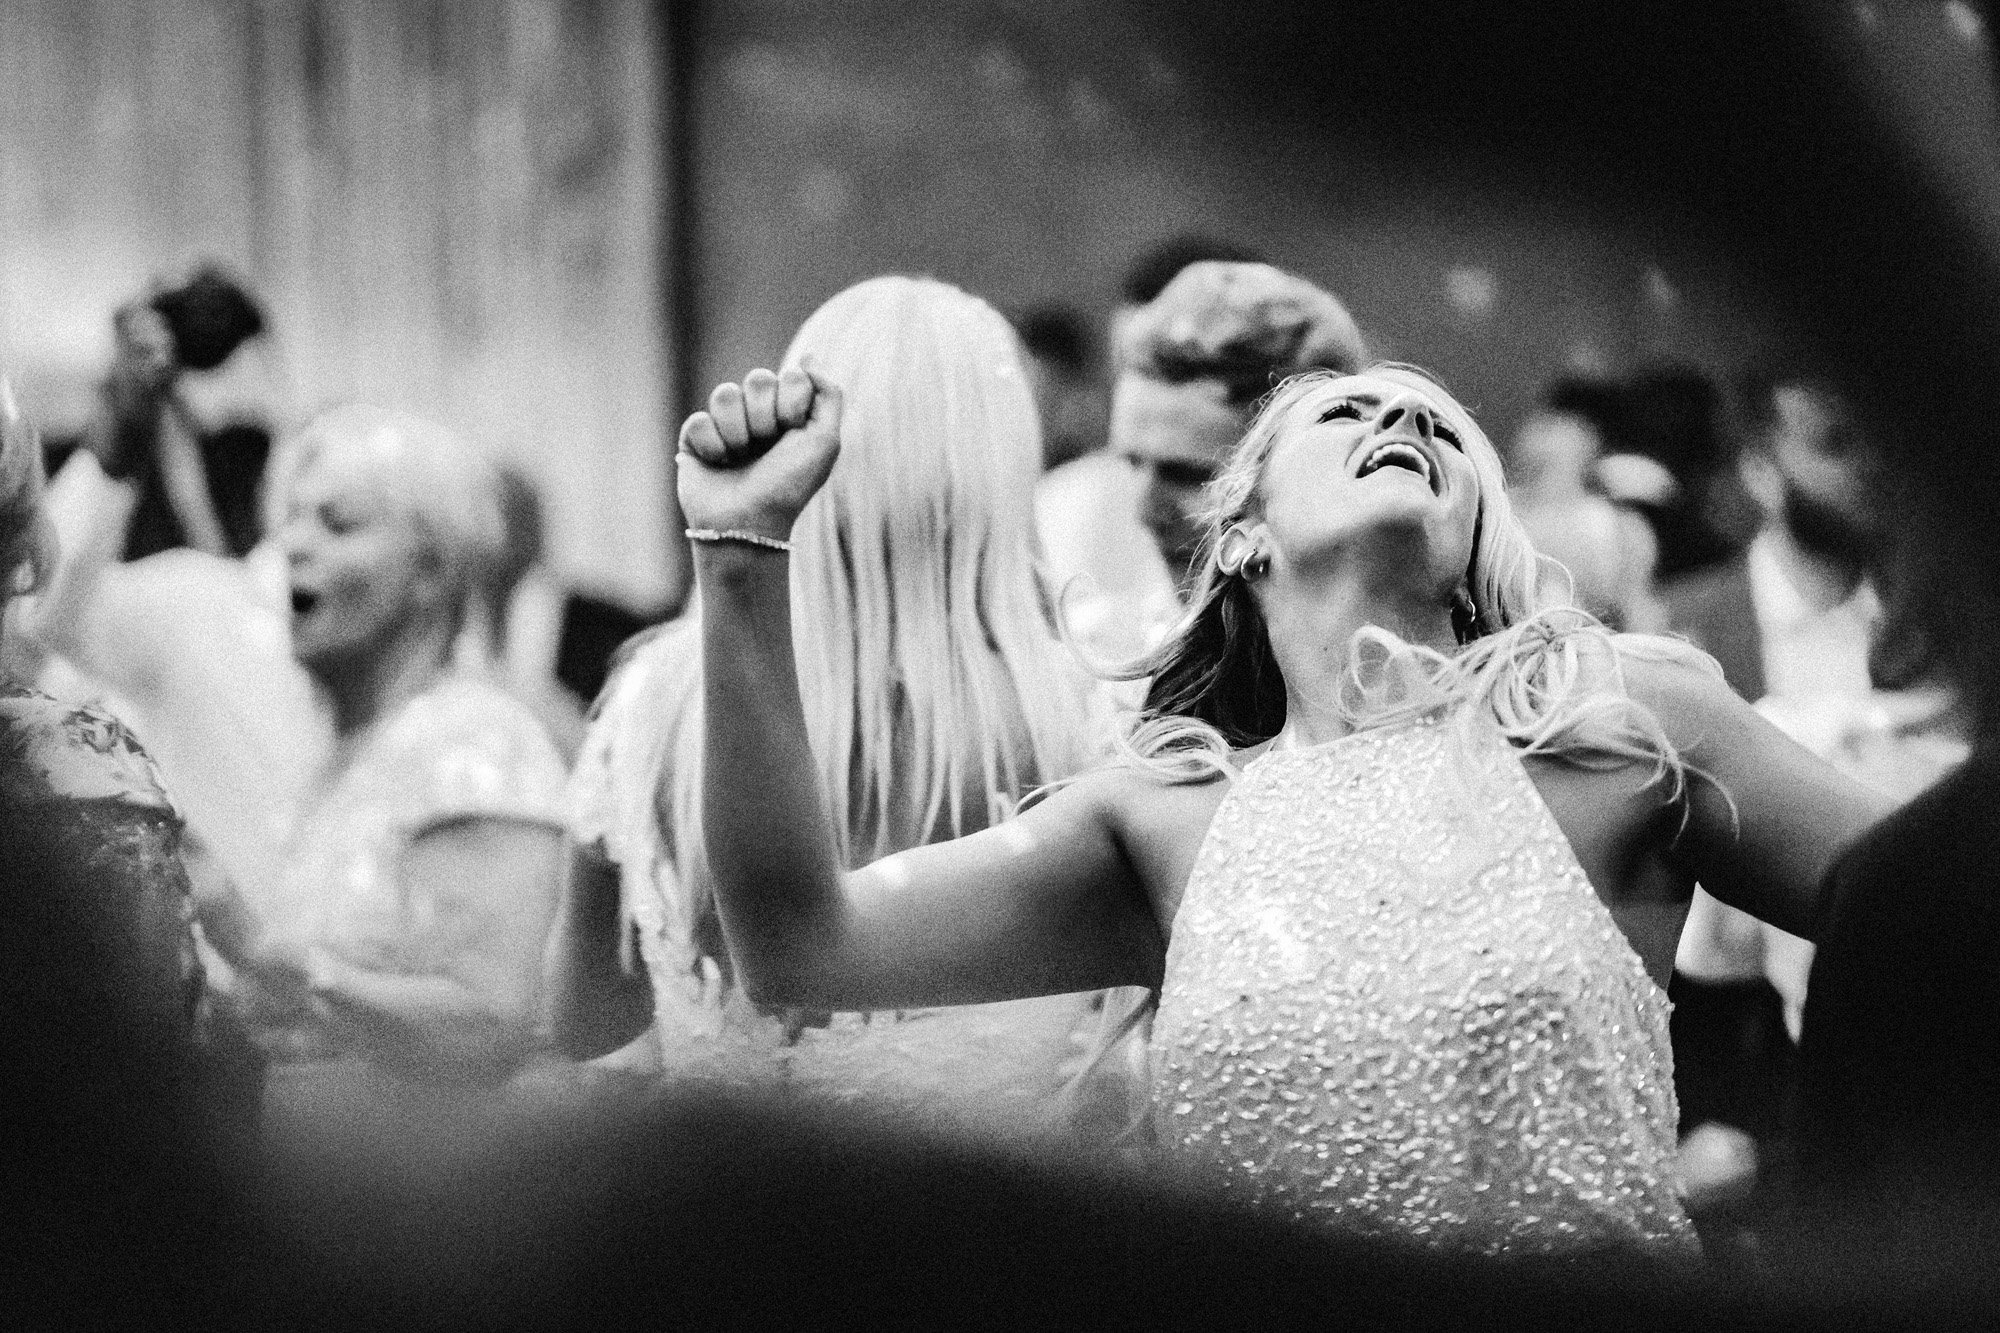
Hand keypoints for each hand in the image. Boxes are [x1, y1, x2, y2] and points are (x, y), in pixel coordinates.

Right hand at [676, 364, 842, 541]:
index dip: (791, 404)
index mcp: (789, 413)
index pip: (790, 376)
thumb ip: (828, 394)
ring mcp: (725, 425)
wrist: (748, 524)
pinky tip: (717, 465)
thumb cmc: (789, 486)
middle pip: (757, 379)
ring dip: (737, 432)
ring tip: (740, 459)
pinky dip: (712, 447)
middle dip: (764, 416)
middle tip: (765, 446)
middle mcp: (758, 415)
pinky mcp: (695, 439)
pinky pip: (699, 420)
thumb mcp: (825, 442)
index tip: (792, 433)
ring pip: (724, 394)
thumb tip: (809, 358)